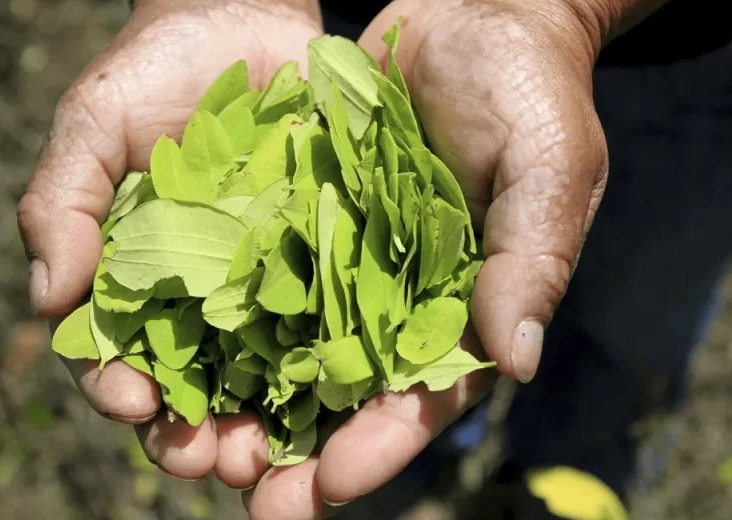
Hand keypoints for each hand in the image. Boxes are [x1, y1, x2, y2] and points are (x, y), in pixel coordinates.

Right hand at [17, 0, 321, 483]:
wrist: (240, 24)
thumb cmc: (152, 78)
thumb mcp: (91, 129)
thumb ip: (60, 206)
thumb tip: (45, 299)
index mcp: (138, 288)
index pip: (121, 361)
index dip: (122, 391)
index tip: (134, 404)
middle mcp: (205, 303)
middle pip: (200, 392)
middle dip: (205, 436)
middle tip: (221, 461)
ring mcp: (272, 289)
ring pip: (270, 380)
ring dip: (274, 428)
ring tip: (279, 457)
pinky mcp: (333, 266)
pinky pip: (337, 326)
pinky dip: (338, 370)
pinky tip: (347, 400)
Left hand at [242, 0, 647, 516]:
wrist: (482, 13)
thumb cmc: (532, 94)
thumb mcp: (550, 171)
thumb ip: (531, 263)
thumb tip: (512, 364)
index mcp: (470, 307)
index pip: (426, 395)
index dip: (381, 445)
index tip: (325, 485)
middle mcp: (405, 298)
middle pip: (350, 392)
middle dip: (300, 448)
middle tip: (243, 496)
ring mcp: (354, 261)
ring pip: (297, 346)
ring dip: (250, 397)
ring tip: (193, 442)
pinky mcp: (313, 220)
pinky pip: (268, 275)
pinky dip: (230, 315)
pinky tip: (182, 349)